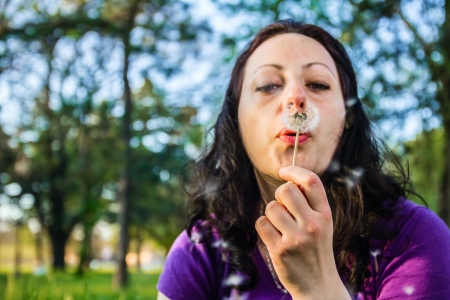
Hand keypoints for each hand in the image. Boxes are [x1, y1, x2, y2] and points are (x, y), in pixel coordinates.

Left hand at [255, 166, 349, 299]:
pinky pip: (261, 223)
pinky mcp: (280, 250)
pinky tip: (273, 235)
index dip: (295, 170)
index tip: (284, 171)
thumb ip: (310, 203)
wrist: (318, 285)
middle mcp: (313, 224)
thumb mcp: (322, 224)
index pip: (311, 181)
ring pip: (271, 207)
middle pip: (286, 190)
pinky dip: (263, 226)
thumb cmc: (316, 249)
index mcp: (325, 214)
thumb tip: (288, 180)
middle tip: (283, 208)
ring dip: (272, 213)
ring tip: (280, 226)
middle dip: (279, 195)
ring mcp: (296, 238)